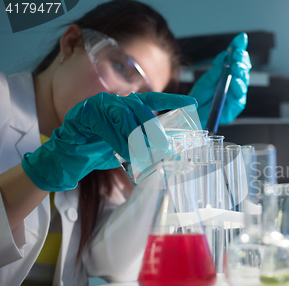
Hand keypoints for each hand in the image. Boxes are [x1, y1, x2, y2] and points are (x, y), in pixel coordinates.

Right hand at [22, 92, 196, 190]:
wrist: (71, 158)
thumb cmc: (101, 150)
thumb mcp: (130, 148)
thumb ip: (147, 145)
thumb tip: (172, 151)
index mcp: (128, 107)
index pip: (154, 100)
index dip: (173, 100)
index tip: (192, 103)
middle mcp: (116, 101)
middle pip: (141, 108)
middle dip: (154, 129)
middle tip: (164, 147)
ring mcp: (99, 104)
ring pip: (124, 115)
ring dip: (135, 138)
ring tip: (141, 155)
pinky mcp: (84, 113)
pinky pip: (105, 124)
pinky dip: (116, 140)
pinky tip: (123, 153)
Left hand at [189, 32, 251, 127]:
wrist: (190, 116)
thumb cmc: (198, 99)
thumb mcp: (205, 81)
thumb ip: (215, 71)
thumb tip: (224, 56)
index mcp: (228, 76)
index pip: (237, 60)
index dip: (239, 48)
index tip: (241, 38)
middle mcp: (234, 85)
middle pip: (243, 70)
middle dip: (241, 60)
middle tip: (238, 53)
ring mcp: (235, 96)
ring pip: (243, 82)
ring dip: (241, 72)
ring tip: (236, 65)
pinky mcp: (234, 109)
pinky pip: (239, 98)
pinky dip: (237, 88)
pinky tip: (235, 81)